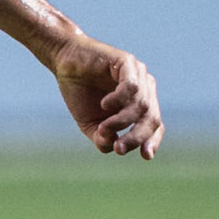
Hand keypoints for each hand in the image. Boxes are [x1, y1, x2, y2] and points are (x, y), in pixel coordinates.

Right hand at [50, 36, 163, 158]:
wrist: (64, 62)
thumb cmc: (80, 92)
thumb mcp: (90, 123)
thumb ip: (102, 138)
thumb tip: (112, 147)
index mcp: (140, 103)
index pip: (154, 125)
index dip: (152, 140)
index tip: (146, 156)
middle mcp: (144, 89)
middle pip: (152, 118)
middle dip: (136, 137)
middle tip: (119, 148)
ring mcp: (138, 74)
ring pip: (142, 105)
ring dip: (122, 121)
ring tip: (103, 127)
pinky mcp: (127, 62)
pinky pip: (132, 87)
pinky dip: (119, 100)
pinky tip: (105, 104)